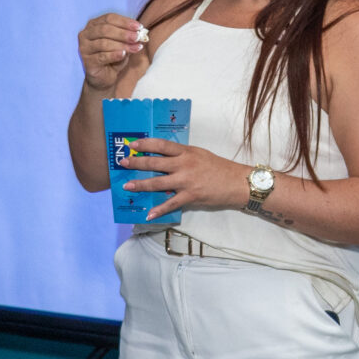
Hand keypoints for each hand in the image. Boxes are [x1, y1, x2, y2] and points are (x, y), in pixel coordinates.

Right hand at [79, 11, 150, 94]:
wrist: (104, 77)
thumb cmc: (113, 57)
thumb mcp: (123, 44)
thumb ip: (129, 38)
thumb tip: (140, 34)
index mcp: (93, 25)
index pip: (109, 18)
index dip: (125, 22)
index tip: (139, 27)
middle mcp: (86, 34)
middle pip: (105, 29)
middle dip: (123, 33)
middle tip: (137, 37)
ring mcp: (84, 48)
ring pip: (103, 43)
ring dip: (122, 45)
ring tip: (135, 48)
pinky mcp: (87, 61)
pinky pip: (102, 56)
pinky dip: (114, 55)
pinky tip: (124, 54)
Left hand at [123, 139, 249, 220]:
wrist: (236, 182)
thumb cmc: (219, 167)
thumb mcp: (200, 155)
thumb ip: (182, 156)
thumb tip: (164, 159)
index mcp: (186, 152)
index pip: (161, 145)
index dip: (145, 144)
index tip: (133, 145)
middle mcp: (184, 164)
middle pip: (155, 162)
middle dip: (136, 163)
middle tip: (123, 163)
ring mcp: (186, 181)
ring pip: (158, 183)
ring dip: (140, 185)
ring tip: (127, 186)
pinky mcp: (190, 196)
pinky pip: (170, 204)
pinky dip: (158, 209)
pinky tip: (148, 213)